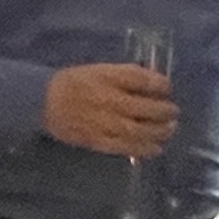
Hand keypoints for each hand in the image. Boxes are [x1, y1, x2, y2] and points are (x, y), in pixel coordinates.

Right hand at [44, 63, 176, 157]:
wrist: (44, 102)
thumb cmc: (75, 83)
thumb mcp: (99, 70)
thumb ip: (125, 75)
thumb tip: (153, 81)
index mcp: (106, 78)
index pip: (139, 79)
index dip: (159, 84)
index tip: (168, 87)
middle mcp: (107, 100)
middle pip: (144, 108)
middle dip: (164, 111)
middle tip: (174, 112)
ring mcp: (104, 123)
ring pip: (138, 131)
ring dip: (159, 132)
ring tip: (169, 130)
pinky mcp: (98, 141)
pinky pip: (125, 148)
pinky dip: (143, 149)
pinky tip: (155, 148)